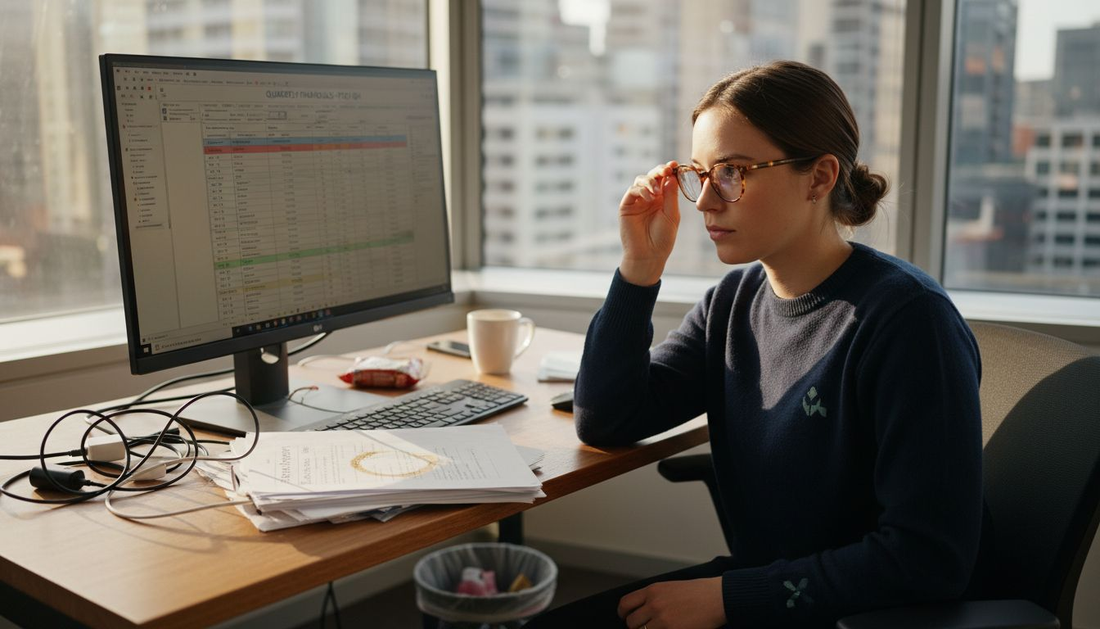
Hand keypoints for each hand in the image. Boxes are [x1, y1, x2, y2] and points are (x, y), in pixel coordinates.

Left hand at [617, 577, 725, 628]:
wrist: (716, 598)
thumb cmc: (698, 592)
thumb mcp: (670, 587)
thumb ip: (654, 597)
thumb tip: (642, 610)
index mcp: (652, 590)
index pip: (625, 604)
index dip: (623, 614)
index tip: (625, 617)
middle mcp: (654, 604)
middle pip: (632, 622)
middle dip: (636, 627)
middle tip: (644, 627)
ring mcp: (662, 620)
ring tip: (658, 628)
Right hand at [619, 161, 679, 285]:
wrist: (648, 254)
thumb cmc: (663, 238)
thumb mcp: (672, 215)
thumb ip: (671, 196)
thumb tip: (670, 176)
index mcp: (663, 198)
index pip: (665, 179)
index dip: (669, 170)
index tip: (675, 165)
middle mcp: (650, 197)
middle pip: (653, 176)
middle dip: (660, 171)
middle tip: (666, 170)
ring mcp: (637, 201)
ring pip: (641, 180)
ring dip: (650, 181)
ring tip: (656, 192)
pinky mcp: (626, 206)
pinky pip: (632, 190)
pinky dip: (641, 190)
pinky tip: (649, 198)